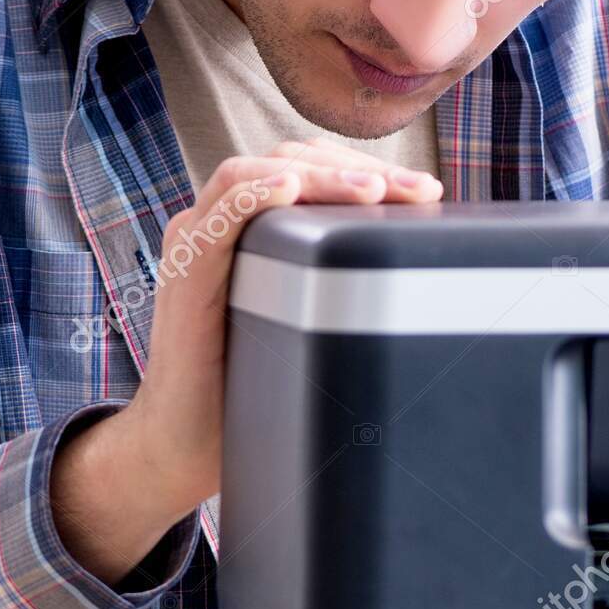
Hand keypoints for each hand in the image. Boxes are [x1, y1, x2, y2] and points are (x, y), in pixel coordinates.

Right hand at [50, 139, 441, 583]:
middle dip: (359, 167)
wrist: (183, 449)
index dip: (368, 166)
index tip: (426, 193)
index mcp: (252, 227)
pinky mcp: (184, 276)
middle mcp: (221, 223)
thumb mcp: (309, 325)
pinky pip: (216, 216)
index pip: (311, 166)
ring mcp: (198, 243)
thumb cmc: (250, 390)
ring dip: (320, 175)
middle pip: (291, 159)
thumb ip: (344, 291)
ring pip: (255, 173)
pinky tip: (289, 188)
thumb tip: (424, 284)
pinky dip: (252, 192)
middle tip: (417, 191)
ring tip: (373, 190)